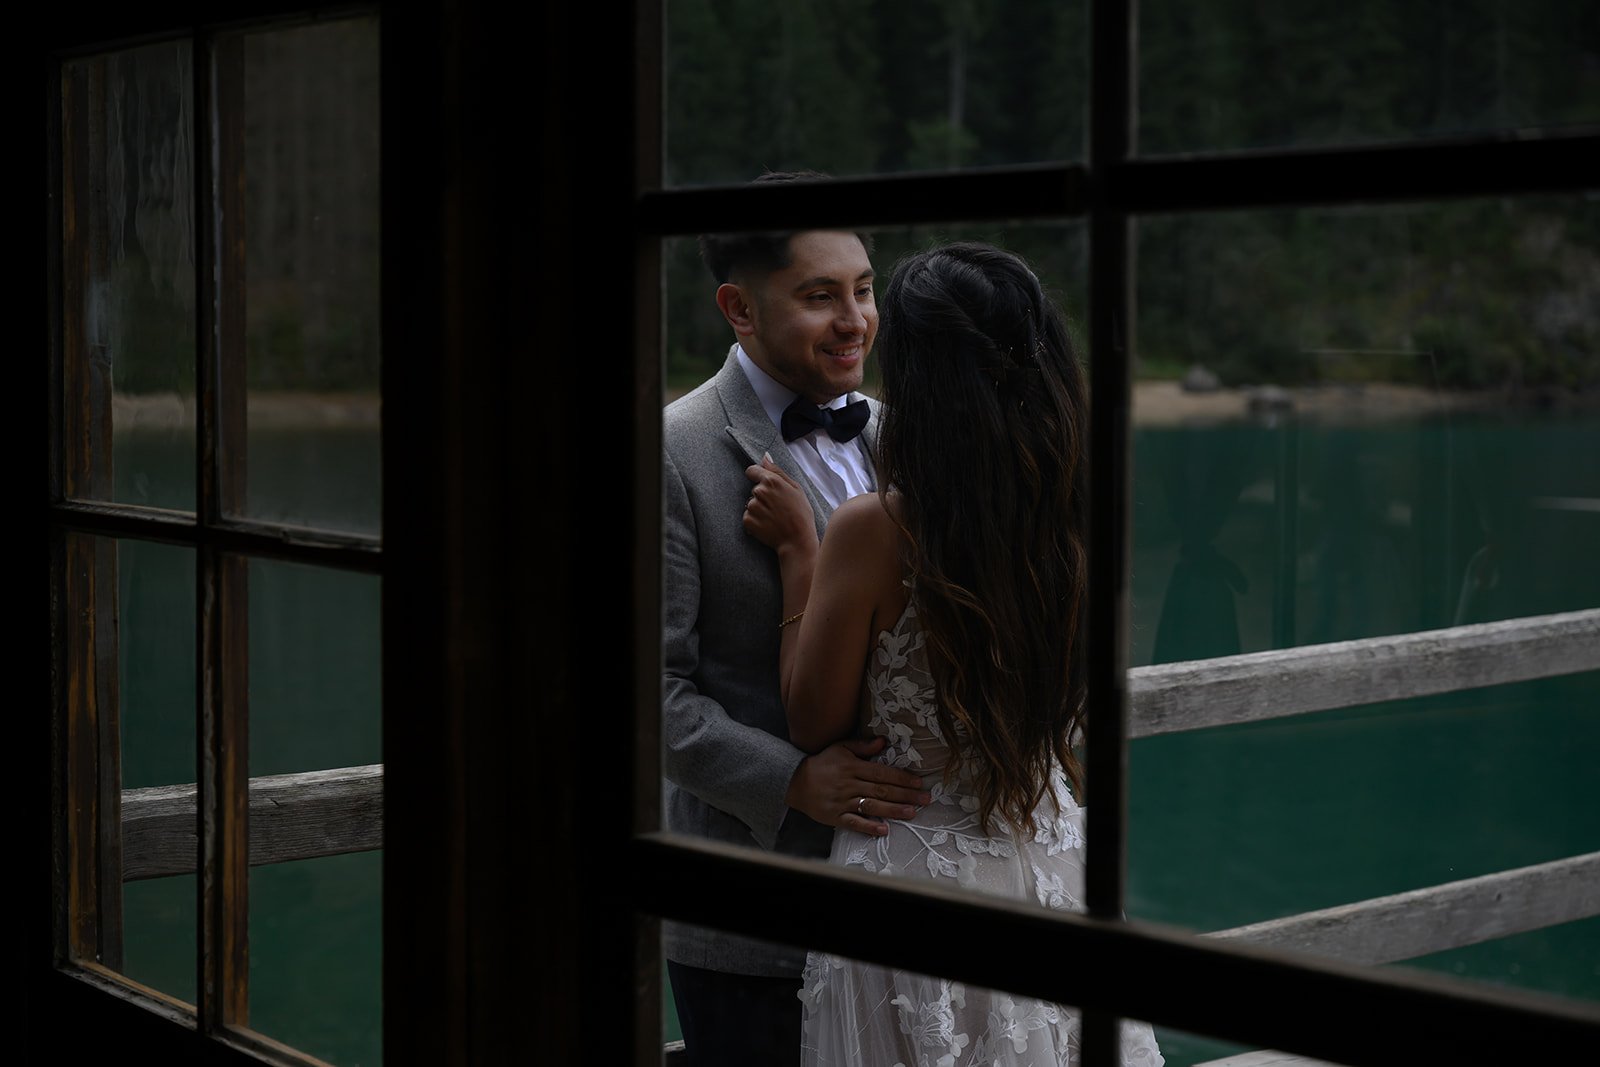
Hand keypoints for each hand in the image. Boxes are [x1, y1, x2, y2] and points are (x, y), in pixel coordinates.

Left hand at [743, 453, 817, 556]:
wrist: (797, 540)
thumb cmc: (801, 513)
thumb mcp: (796, 488)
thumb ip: (777, 471)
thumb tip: (765, 457)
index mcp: (771, 481)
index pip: (752, 470)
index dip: (758, 477)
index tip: (766, 485)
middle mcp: (759, 492)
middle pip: (754, 489)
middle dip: (763, 496)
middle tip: (778, 507)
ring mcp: (752, 507)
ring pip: (751, 503)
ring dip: (759, 509)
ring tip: (774, 517)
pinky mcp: (747, 521)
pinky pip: (748, 516)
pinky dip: (755, 520)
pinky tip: (768, 525)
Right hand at [785, 736, 931, 836]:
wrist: (794, 781)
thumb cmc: (821, 763)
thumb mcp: (840, 748)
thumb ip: (862, 746)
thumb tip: (883, 742)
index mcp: (852, 767)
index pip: (882, 773)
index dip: (901, 778)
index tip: (918, 782)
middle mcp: (849, 784)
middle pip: (882, 790)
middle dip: (905, 794)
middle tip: (925, 799)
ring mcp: (842, 802)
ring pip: (872, 806)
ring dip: (893, 810)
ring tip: (912, 813)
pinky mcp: (835, 817)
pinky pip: (854, 823)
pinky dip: (868, 826)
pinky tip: (884, 829)